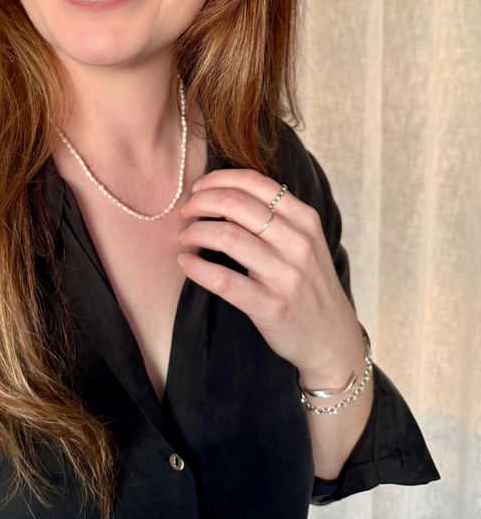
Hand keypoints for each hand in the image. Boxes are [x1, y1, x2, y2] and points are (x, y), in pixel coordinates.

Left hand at [177, 169, 364, 388]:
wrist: (332, 338)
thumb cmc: (309, 283)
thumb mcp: (304, 241)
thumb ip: (274, 216)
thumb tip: (223, 195)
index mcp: (304, 218)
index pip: (253, 182)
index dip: (217, 179)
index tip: (198, 189)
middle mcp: (297, 241)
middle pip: (235, 203)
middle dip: (200, 202)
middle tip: (186, 212)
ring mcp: (285, 274)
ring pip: (227, 236)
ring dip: (195, 231)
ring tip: (185, 236)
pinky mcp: (270, 305)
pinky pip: (223, 280)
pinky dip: (197, 267)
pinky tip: (186, 262)